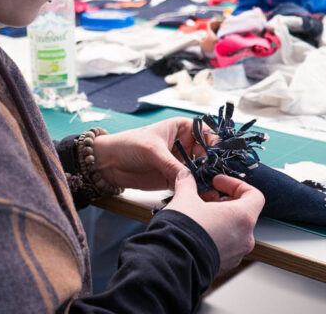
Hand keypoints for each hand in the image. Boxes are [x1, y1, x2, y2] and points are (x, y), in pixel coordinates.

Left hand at [94, 118, 214, 191]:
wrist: (109, 163)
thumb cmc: (129, 145)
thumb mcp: (152, 150)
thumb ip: (172, 164)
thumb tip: (191, 179)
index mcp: (183, 128)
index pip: (207, 133)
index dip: (215, 144)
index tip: (216, 157)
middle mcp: (185, 144)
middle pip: (208, 155)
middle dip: (213, 166)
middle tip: (217, 179)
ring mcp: (181, 162)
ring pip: (201, 171)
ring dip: (207, 180)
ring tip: (212, 191)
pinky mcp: (175, 178)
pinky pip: (191, 184)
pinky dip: (198, 190)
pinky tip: (203, 197)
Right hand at [165, 169, 263, 274]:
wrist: (173, 261)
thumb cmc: (184, 230)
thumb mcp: (184, 198)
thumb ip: (187, 184)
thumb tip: (185, 176)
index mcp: (243, 217)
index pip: (254, 195)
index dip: (235, 185)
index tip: (217, 183)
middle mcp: (245, 237)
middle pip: (242, 213)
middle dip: (223, 202)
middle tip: (203, 198)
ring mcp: (236, 254)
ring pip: (233, 231)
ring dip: (219, 220)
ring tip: (197, 216)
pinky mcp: (225, 265)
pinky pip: (225, 246)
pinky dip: (215, 236)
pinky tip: (196, 233)